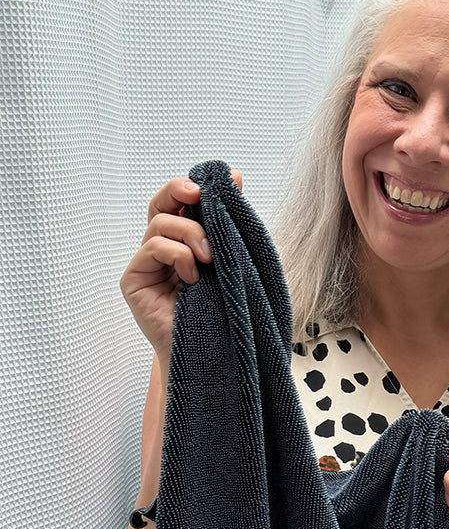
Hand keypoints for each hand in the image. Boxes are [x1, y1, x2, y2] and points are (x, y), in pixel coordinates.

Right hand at [119, 169, 242, 364]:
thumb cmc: (226, 308)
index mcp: (185, 241)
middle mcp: (162, 249)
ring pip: (159, 223)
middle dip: (179, 191)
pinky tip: (193, 277)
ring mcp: (147, 264)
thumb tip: (234, 176)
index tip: (221, 183)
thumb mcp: (234, 257)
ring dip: (190, 233)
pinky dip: (178, 255)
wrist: (217, 352)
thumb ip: (229, 220)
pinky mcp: (134, 280)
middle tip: (200, 195)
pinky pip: (152, 247)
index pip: (180, 202)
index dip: (193, 187)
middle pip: (160, 203)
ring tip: (210, 258)